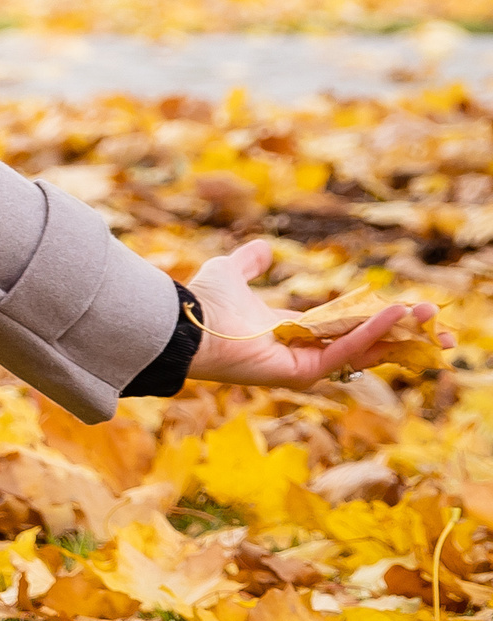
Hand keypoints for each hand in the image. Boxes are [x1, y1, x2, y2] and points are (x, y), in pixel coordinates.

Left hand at [184, 239, 449, 388]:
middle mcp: (302, 351)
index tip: (408, 308)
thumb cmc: (203, 302)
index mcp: (291, 331)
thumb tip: (263, 249)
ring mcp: (304, 365)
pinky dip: (369, 332)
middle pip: (363, 344)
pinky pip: (343, 351)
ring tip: (427, 315)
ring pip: (362, 349)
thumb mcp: (230, 273)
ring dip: (396, 331)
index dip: (376, 319)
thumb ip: (249, 263)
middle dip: (401, 333)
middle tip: (436, 322)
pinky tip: (394, 314)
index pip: (344, 328)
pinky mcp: (302, 372)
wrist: (185, 323)